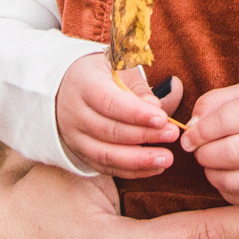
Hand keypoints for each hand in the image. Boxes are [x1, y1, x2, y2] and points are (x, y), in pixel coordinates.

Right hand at [55, 51, 182, 175]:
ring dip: (139, 160)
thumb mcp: (119, 67)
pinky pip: (105, 167)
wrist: (66, 87)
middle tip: (172, 134)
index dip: (136, 113)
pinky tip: (154, 168)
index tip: (162, 118)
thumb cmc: (102, 74)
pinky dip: (131, 171)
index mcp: (83, 84)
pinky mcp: (81, 153)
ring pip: (106, 154)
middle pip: (109, 130)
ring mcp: (75, 137)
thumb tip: (156, 108)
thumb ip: (138, 87)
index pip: (108, 101)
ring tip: (166, 159)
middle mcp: (75, 113)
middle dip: (144, 135)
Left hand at [180, 80, 238, 204]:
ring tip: (212, 160)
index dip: (199, 130)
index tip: (188, 135)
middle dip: (203, 152)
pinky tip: (226, 171)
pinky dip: (223, 186)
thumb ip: (213, 102)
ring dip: (211, 172)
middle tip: (199, 148)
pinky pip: (238, 197)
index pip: (224, 121)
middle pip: (227, 154)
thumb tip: (190, 126)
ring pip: (231, 181)